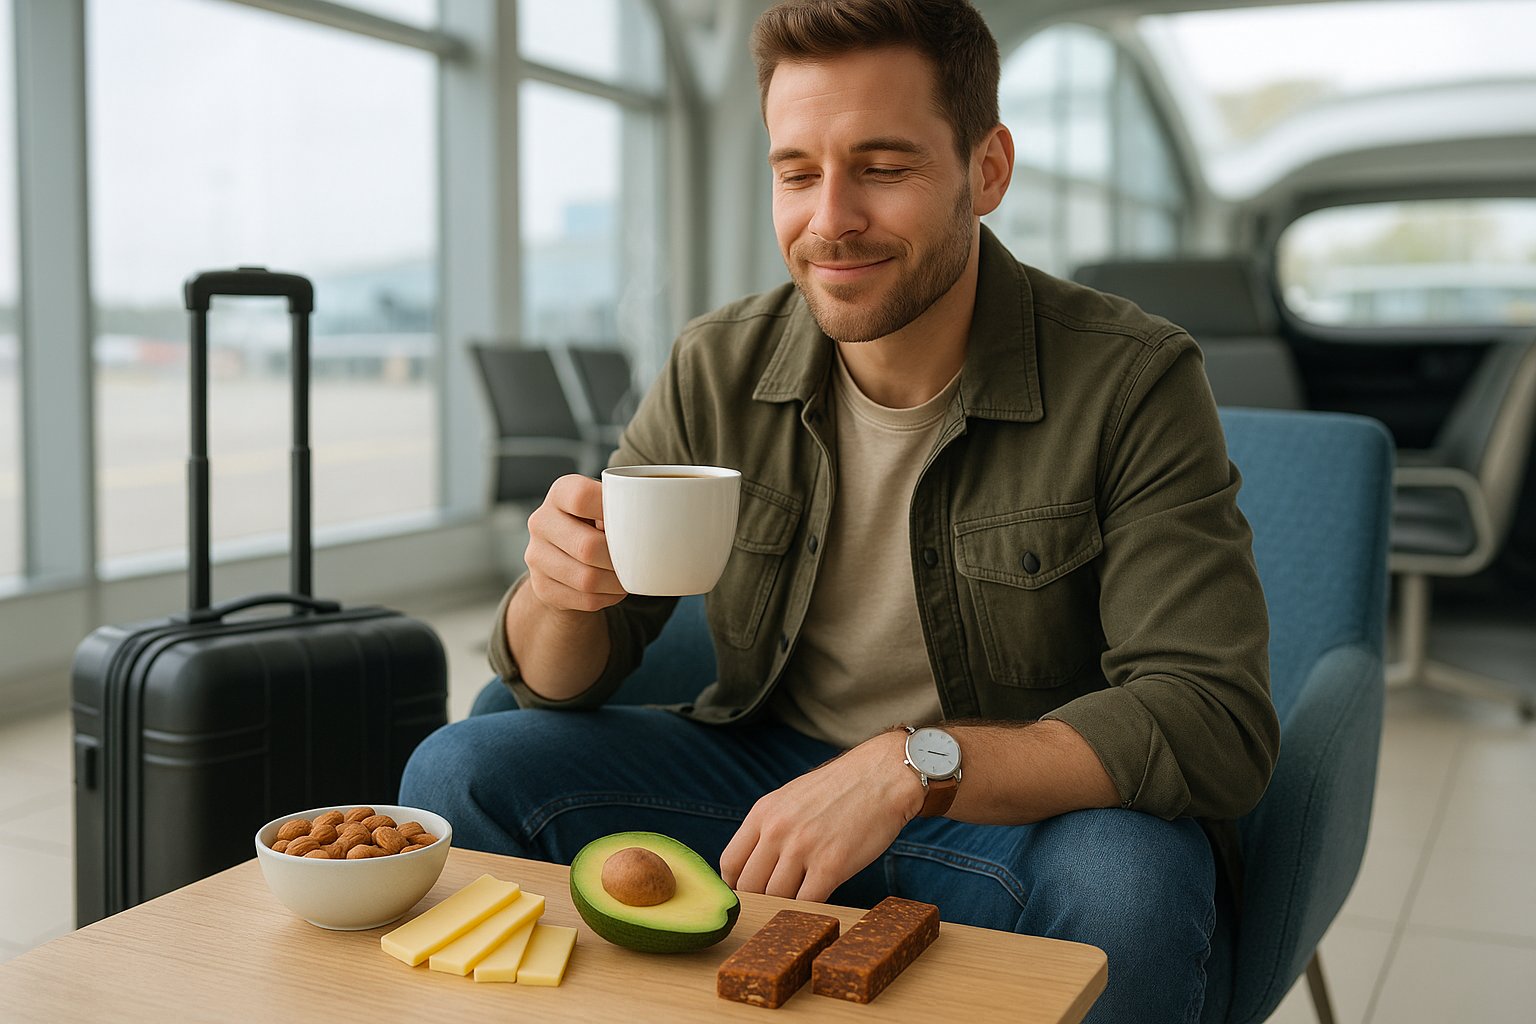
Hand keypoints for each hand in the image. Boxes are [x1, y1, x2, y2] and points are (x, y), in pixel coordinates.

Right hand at [523, 474, 627, 613]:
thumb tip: (647, 526)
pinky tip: (613, 587)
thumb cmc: (597, 523)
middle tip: (635, 559)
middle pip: (587, 547)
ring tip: (627, 575)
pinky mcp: (542, 587)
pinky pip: (585, 599)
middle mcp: (541, 521)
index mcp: (561, 492)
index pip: (582, 498)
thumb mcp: (605, 505)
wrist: (565, 555)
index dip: (612, 512)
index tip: (631, 521)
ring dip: (616, 582)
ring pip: (587, 579)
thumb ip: (622, 506)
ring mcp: (536, 556)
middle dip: (618, 558)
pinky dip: (608, 597)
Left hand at [720, 730, 922, 902]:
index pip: (730, 863)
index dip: (736, 886)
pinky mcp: (831, 865)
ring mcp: (803, 848)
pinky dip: (810, 911)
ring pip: (776, 898)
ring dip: (786, 907)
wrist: (883, 777)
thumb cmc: (840, 789)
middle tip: (775, 906)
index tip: (748, 894)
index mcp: (763, 813)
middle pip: (750, 886)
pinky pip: (807, 902)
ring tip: (799, 906)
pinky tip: (819, 905)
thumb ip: (770, 828)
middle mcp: (777, 830)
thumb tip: (755, 866)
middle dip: (759, 900)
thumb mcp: (791, 798)